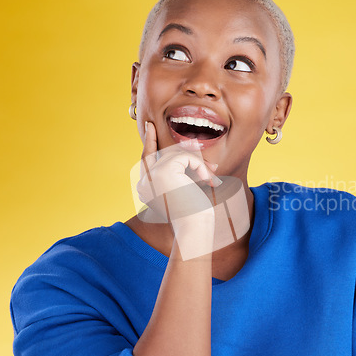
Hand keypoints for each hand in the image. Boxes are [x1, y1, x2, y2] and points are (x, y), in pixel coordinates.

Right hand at [136, 122, 219, 258]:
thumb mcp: (184, 191)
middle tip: (207, 159)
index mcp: (145, 189)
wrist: (194, 229)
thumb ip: (179, 173)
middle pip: (165, 155)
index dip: (149, 142)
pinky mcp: (164, 171)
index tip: (150, 126)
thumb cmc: (194, 216)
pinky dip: (201, 167)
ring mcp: (152, 176)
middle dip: (187, 154)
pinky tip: (207, 181)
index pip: (146, 159)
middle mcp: (144, 182)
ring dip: (199, 165)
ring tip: (211, 178)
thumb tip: (188, 148)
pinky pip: (186, 157)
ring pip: (178, 155)